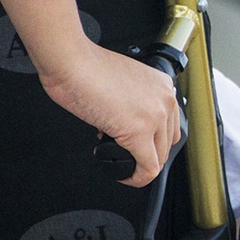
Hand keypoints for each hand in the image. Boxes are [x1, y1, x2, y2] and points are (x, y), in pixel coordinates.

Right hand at [39, 41, 180, 186]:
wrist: (70, 62)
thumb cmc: (85, 67)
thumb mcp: (122, 81)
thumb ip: (132, 101)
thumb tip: (125, 123)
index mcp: (162, 85)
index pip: (169, 123)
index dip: (151, 139)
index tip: (136, 144)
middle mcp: (165, 99)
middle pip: (166, 143)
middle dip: (146, 153)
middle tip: (125, 155)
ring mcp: (155, 116)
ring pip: (158, 158)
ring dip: (140, 165)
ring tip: (119, 161)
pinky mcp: (139, 132)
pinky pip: (147, 168)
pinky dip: (136, 177)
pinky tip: (122, 175)